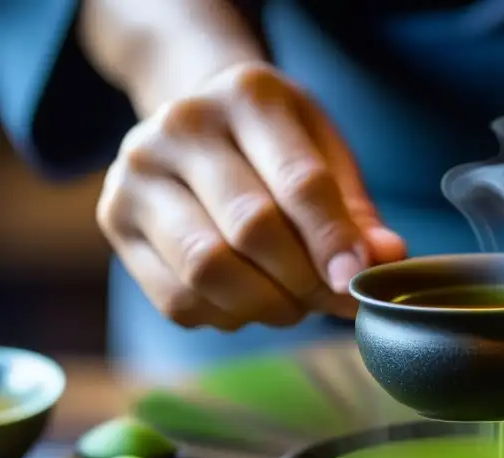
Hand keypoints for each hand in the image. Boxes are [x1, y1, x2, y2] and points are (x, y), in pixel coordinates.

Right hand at [97, 62, 404, 330]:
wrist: (198, 128)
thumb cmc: (277, 148)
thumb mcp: (326, 158)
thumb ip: (357, 214)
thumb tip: (387, 260)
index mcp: (249, 96)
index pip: (300, 182)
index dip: (333, 241)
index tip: (355, 280)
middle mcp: (182, 125)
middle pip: (252, 228)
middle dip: (303, 280)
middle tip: (329, 298)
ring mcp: (138, 173)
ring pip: (208, 269)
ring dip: (265, 304)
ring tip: (292, 302)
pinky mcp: (116, 221)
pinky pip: (178, 298)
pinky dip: (227, 316)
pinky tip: (249, 301)